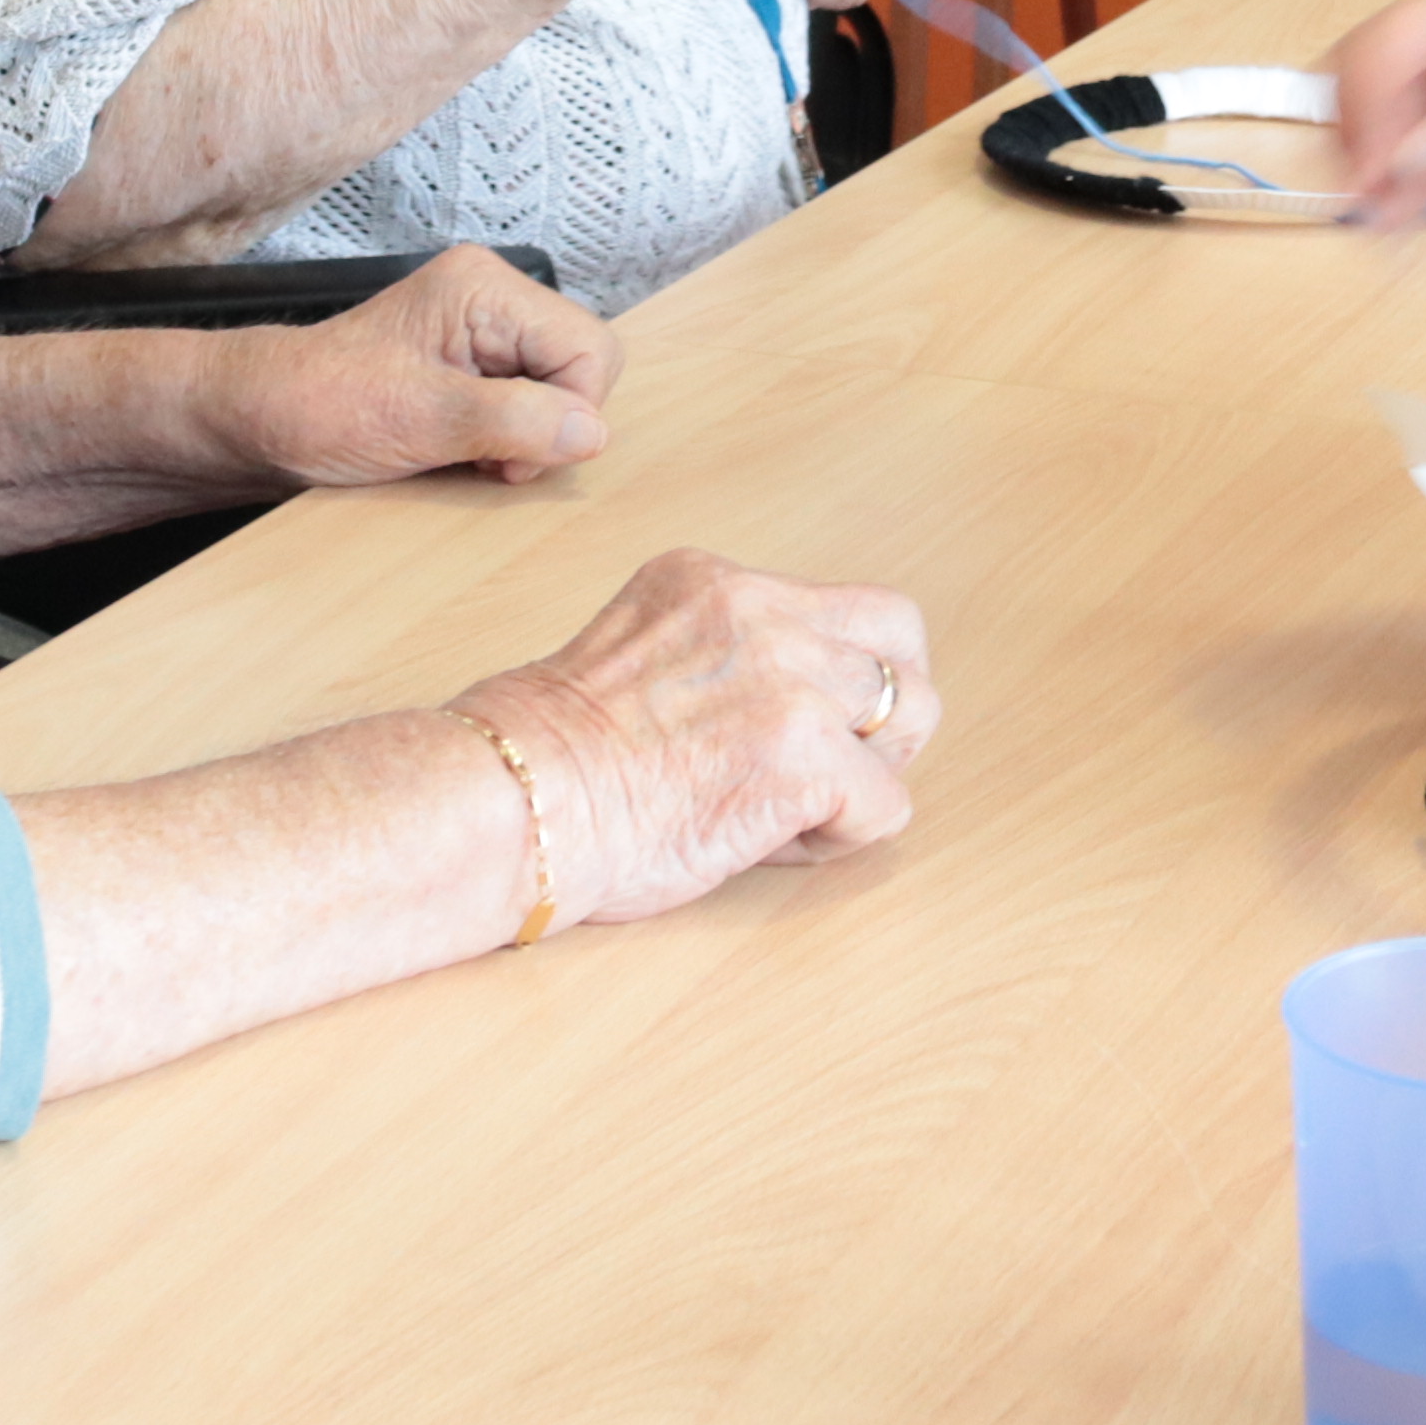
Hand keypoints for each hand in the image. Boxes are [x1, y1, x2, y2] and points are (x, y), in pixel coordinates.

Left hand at [197, 245, 622, 489]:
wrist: (256, 422)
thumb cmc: (316, 406)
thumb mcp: (418, 420)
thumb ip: (512, 421)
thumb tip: (590, 433)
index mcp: (485, 287)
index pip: (590, 349)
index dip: (566, 413)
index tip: (506, 453)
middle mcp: (493, 299)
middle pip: (584, 367)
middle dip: (548, 425)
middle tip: (486, 456)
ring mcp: (485, 332)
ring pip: (562, 392)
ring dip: (526, 438)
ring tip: (465, 452)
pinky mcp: (475, 366)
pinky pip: (532, 404)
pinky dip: (509, 441)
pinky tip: (464, 451)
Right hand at [462, 548, 935, 925]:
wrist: (512, 804)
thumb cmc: (548, 763)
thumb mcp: (637, 654)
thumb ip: (717, 655)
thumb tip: (791, 706)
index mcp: (712, 580)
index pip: (836, 607)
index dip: (836, 674)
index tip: (790, 726)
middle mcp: (760, 610)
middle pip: (901, 637)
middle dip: (884, 708)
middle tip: (831, 766)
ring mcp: (789, 679)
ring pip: (913, 714)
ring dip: (868, 772)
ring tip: (795, 808)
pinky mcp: (803, 757)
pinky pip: (886, 804)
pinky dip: (841, 837)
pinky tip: (768, 843)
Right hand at [1325, 0, 1425, 222]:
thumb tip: (1408, 157)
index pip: (1390, 44)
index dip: (1369, 113)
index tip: (1377, 185)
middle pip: (1370, 68)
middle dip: (1360, 135)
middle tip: (1375, 210)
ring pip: (1391, 103)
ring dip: (1381, 157)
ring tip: (1391, 221)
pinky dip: (1412, 167)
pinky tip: (1416, 206)